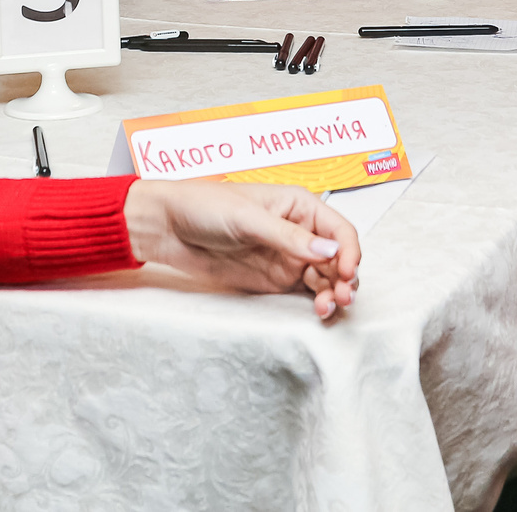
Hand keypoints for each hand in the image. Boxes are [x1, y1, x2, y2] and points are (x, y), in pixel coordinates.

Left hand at [124, 179, 360, 320]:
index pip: (339, 229)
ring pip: (326, 278)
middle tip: (341, 297)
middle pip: (338, 257)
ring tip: (327, 308)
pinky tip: (317, 310)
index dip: (349, 251)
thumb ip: (288, 237)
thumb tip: (329, 250)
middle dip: (345, 277)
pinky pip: (305, 293)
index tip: (345, 272)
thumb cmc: (203, 206)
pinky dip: (316, 302)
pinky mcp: (275, 279)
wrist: (168, 228)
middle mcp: (299, 231)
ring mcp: (288, 257)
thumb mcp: (247, 218)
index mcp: (299, 205)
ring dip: (333, 293)